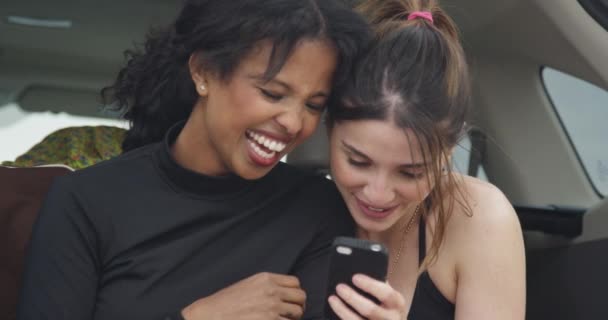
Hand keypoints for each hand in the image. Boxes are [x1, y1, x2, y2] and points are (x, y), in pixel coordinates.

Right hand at [182, 272, 305, 319]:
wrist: (210, 314)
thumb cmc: (226, 302)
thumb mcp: (248, 285)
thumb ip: (267, 286)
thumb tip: (283, 294)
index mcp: (266, 279)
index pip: (295, 283)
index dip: (294, 294)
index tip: (290, 301)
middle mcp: (271, 290)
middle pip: (300, 297)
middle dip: (297, 306)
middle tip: (290, 314)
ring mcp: (271, 307)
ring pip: (297, 313)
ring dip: (292, 319)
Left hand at [327, 274, 406, 319]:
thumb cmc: (386, 304)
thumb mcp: (388, 295)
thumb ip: (378, 285)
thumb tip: (357, 270)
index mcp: (398, 304)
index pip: (386, 293)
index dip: (370, 285)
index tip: (354, 277)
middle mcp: (392, 319)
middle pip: (370, 310)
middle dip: (352, 297)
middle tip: (339, 287)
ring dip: (343, 310)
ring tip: (332, 299)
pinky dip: (342, 317)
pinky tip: (335, 311)